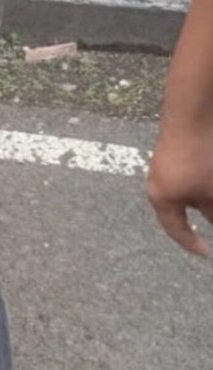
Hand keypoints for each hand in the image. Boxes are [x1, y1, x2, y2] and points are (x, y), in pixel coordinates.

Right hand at [147, 114, 212, 256]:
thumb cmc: (199, 159)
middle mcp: (160, 184)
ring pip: (194, 193)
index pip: (177, 230)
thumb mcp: (211, 192)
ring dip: (208, 199)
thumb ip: (212, 210)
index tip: (206, 252)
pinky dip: (206, 186)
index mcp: (163, 199)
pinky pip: (193, 178)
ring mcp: (168, 168)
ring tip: (212, 194)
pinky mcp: (178, 155)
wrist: (194, 117)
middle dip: (207, 215)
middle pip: (186, 209)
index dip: (192, 243)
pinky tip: (211, 183)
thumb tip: (212, 219)